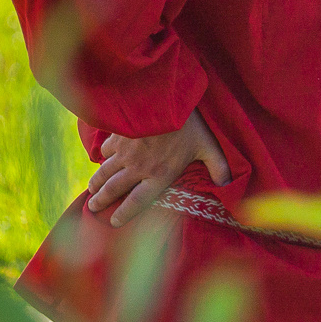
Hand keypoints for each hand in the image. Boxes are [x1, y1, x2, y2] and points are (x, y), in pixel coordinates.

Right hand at [87, 110, 231, 226]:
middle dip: (101, 201)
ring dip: (96, 183)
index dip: (124, 214)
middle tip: (92, 208)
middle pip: (114, 190)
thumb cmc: (189, 126)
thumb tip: (229, 183)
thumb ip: (218, 167)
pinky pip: (106, 151)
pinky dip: (102, 157)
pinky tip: (100, 159)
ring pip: (105, 173)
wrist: (163, 99)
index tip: (114, 222)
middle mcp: (138, 169)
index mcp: (159, 176)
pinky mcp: (117, 137)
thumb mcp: (208, 147)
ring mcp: (125, 153)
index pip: (137, 202)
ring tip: (90, 190)